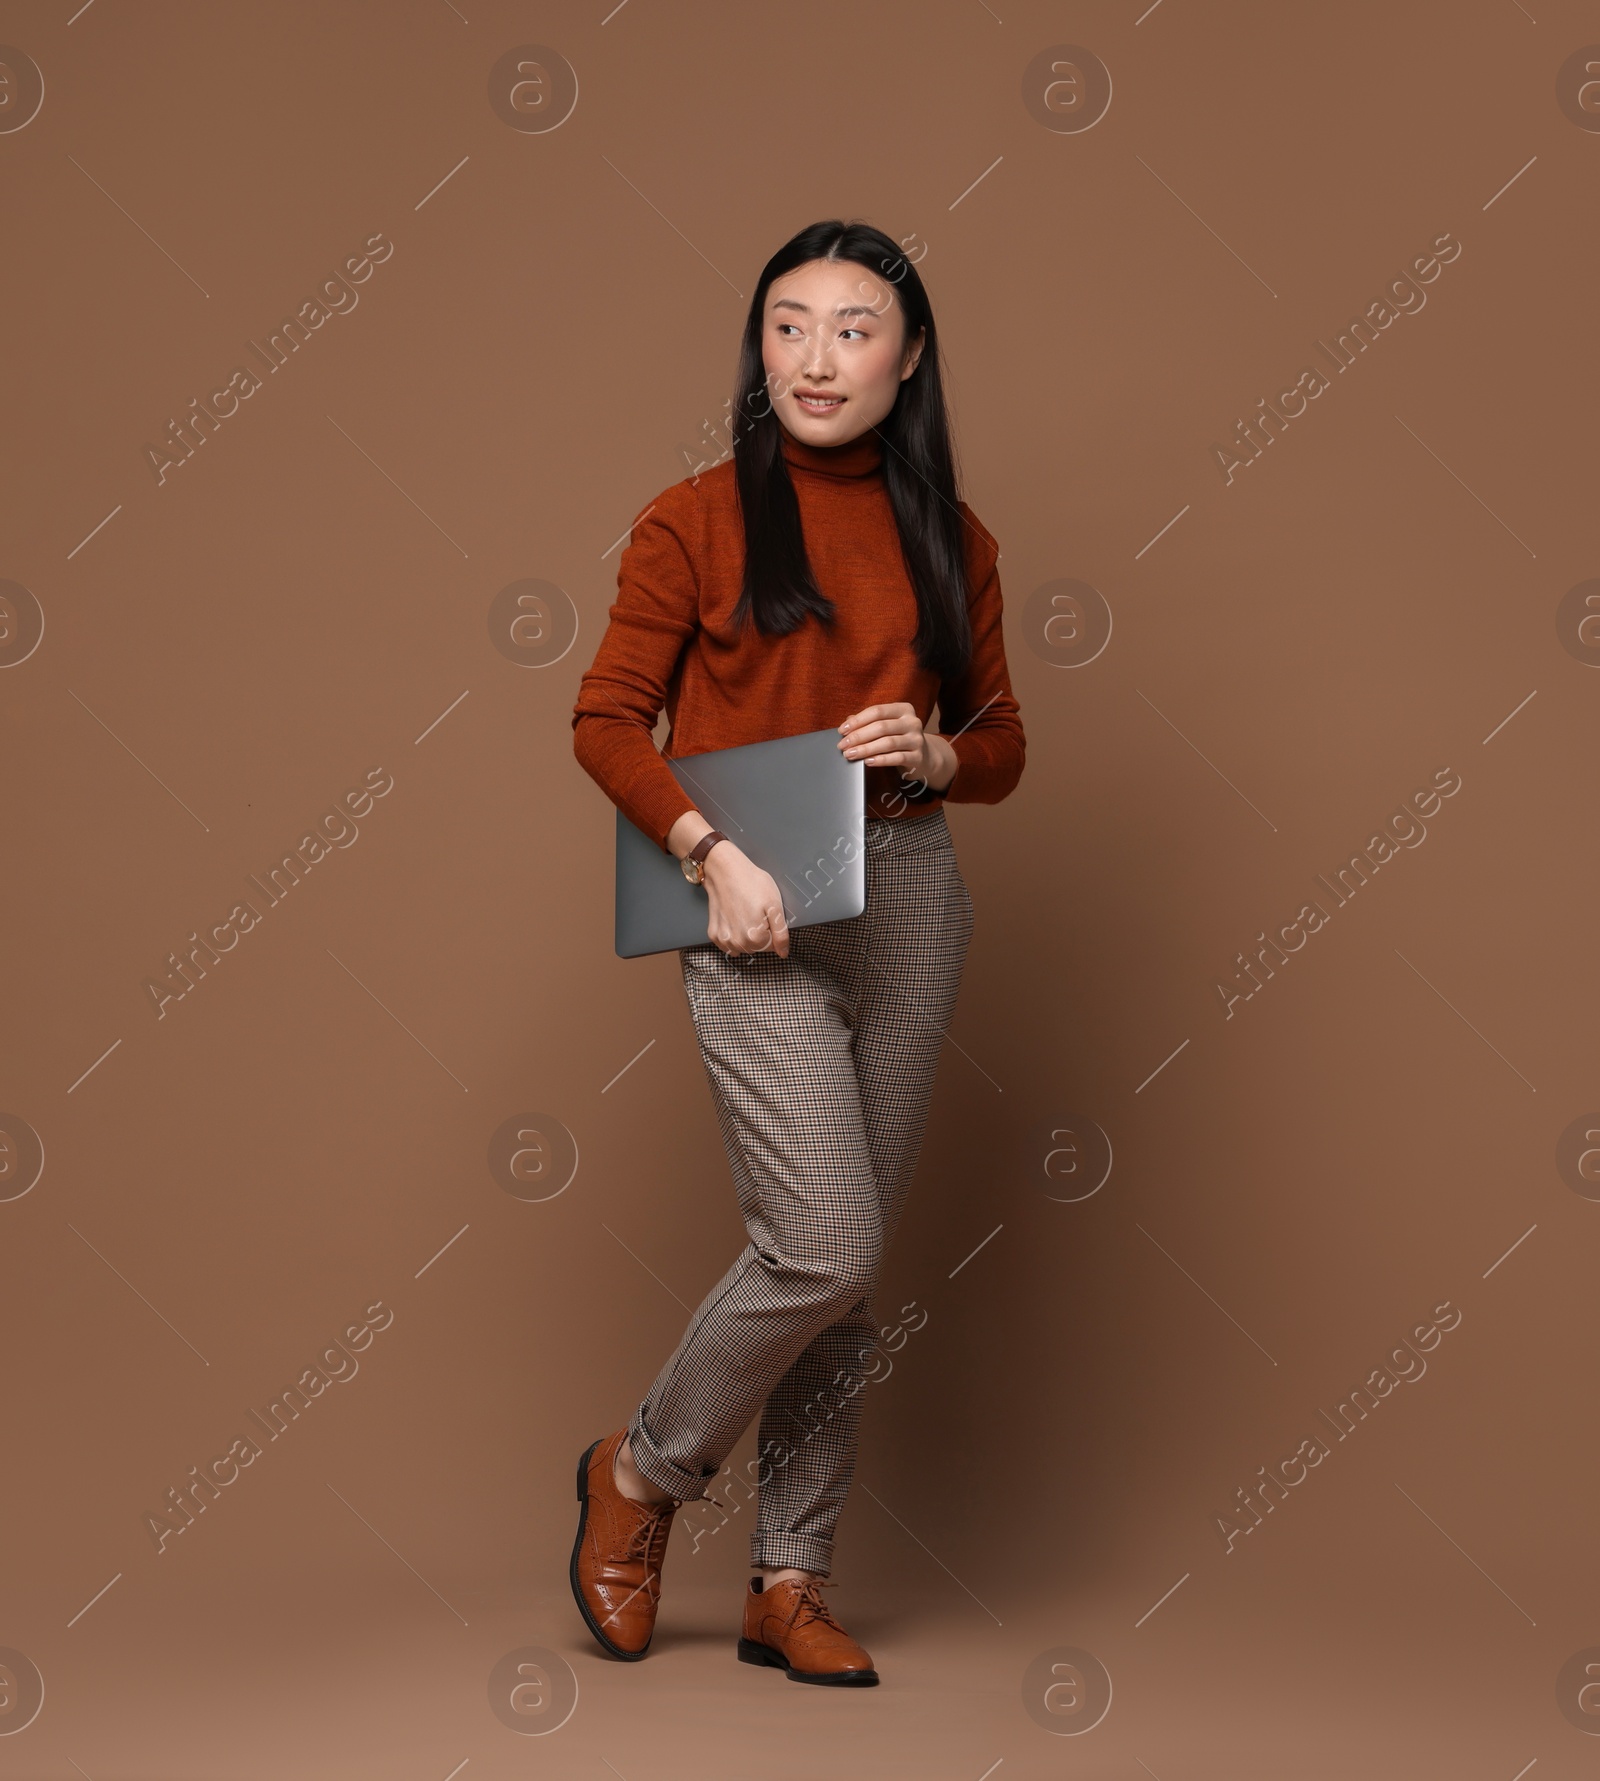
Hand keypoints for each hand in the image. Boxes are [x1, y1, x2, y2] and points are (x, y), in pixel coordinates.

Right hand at [701, 841, 790, 957]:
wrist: (725, 871)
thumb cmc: (751, 883)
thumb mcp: (775, 905)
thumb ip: (781, 933)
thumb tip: (783, 952)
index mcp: (755, 937)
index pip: (772, 946)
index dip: (772, 930)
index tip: (766, 915)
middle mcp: (738, 943)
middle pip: (757, 948)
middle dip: (760, 934)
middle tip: (756, 913)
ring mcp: (724, 940)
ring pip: (743, 948)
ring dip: (746, 937)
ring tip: (745, 915)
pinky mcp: (713, 934)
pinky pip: (728, 945)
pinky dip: (733, 936)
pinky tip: (734, 920)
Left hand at [837, 702, 955, 789]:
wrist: (924, 757)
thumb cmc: (899, 739)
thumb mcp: (887, 727)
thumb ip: (869, 722)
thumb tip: (847, 723)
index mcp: (903, 709)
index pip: (877, 711)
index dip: (857, 721)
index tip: (842, 731)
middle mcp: (912, 722)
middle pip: (881, 727)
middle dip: (858, 736)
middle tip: (843, 746)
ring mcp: (917, 739)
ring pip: (887, 743)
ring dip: (865, 749)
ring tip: (850, 754)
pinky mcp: (918, 756)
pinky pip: (896, 758)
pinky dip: (880, 760)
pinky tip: (868, 762)